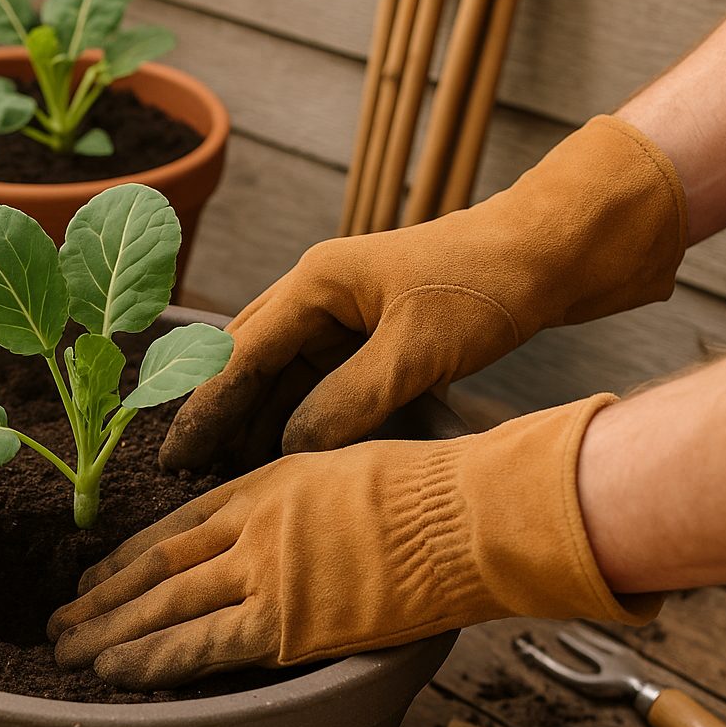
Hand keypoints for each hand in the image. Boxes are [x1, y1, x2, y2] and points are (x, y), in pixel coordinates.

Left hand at [50, 395, 658, 690]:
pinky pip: (204, 646)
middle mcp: (249, 527)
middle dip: (101, 599)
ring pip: (165, 606)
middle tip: (58, 623)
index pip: (175, 529)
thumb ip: (296, 501)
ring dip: (110, 633)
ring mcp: (264, 573)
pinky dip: (155, 660)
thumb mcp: (344, 469)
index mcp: (263, 485)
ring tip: (67, 652)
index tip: (94, 578)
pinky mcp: (287, 623)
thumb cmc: (428, 489)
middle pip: (156, 569)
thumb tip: (280, 526)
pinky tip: (118, 671)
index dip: (128, 558)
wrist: (468, 514)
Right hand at [161, 116, 686, 467]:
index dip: (204, 409)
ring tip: (228, 474)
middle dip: (216, 417)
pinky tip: (287, 452)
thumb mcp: (416, 352)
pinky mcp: (370, 330)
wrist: (553, 251)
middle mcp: (316, 293)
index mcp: (314, 283)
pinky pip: (317, 379)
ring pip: (280, 374)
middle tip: (185, 474)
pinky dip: (298, 415)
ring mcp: (343, 310)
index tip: (173, 456)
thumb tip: (290, 450)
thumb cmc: (486, 287)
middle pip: (247, 362)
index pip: (239, 354)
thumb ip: (348, 402)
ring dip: (255, 420)